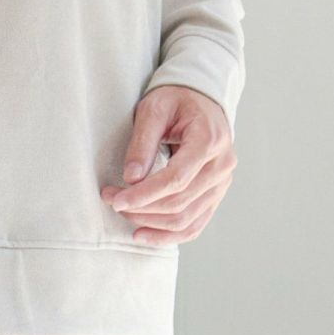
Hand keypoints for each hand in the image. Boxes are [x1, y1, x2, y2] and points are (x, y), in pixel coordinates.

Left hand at [100, 84, 236, 246]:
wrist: (200, 99)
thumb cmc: (176, 100)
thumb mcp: (154, 109)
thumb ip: (142, 141)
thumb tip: (131, 178)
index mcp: (209, 140)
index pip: (177, 178)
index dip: (145, 194)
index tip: (117, 200)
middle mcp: (222, 165)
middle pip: (181, 202)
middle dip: (142, 208)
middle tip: (111, 201)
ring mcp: (222, 183)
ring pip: (186, 218)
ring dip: (151, 223)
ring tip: (124, 214)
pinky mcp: (215, 194)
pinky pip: (194, 224)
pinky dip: (169, 235)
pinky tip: (144, 235)